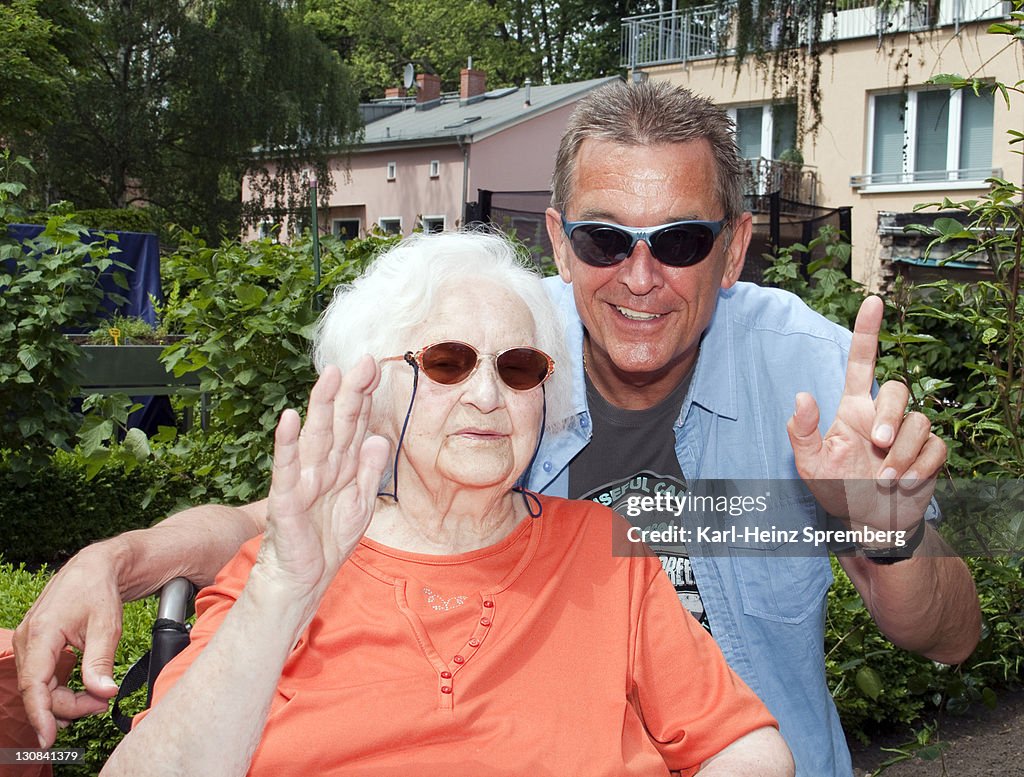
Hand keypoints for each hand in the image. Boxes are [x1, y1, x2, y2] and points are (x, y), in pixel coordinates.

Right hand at [14, 544, 123, 747]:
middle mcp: (28, 638)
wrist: (95, 567)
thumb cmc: (99, 590)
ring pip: (39, 685)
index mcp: (41, 633)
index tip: (49, 739)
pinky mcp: (37, 644)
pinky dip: (60, 688)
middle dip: (67, 705)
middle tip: (101, 704)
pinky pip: (42, 676)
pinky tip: (81, 691)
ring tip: (97, 696)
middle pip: (38, 690)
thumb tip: (103, 692)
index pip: (34, 686)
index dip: (41, 715)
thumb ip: (100, 661)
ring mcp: (30, 641)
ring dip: (64, 698)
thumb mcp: (106, 626)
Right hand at [253, 357, 390, 609]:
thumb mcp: (360, 503)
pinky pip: (287, 468)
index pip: (355, 426)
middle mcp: (322, 466)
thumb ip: (369, 470)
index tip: (376, 369)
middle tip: (362, 361)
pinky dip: (287, 443)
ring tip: (330, 375)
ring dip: (321, 405)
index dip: (365, 399)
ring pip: (315, 437)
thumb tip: (380, 438)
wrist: (302, 579)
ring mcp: (302, 480)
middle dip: (350, 392)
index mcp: (341, 467)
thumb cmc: (327, 541)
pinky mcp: (286, 499)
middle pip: (338, 423)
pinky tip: (289, 418)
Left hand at [787, 296, 946, 535]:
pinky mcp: (929, 454)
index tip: (871, 300)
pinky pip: (936, 446)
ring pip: (919, 420)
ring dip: (902, 453)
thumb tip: (802, 396)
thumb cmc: (836, 489)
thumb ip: (802, 433)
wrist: (868, 523)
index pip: (862, 361)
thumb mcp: (809, 465)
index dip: (867, 331)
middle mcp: (882, 415)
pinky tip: (905, 483)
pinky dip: (920, 467)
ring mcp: (908, 433)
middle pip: (899, 389)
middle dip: (891, 416)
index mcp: (853, 409)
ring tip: (885, 480)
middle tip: (878, 446)